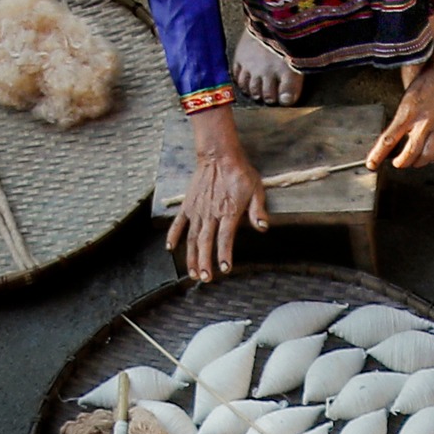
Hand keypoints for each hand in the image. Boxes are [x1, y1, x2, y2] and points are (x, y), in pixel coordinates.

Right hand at [173, 116, 265, 280]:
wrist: (219, 155)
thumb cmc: (240, 173)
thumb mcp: (256, 189)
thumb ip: (258, 210)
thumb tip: (262, 227)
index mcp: (228, 212)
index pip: (225, 238)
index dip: (224, 254)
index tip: (224, 269)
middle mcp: (211, 214)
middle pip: (205, 242)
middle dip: (204, 262)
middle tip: (205, 279)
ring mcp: (197, 211)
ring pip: (191, 238)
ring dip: (191, 257)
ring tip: (192, 273)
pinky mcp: (188, 206)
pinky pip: (178, 223)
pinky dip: (173, 236)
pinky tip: (170, 249)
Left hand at [365, 32, 433, 171]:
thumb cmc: (423, 87)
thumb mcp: (404, 102)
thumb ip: (399, 122)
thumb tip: (390, 141)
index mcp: (408, 114)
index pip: (389, 139)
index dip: (378, 154)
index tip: (372, 163)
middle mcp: (423, 123)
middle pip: (410, 153)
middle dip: (401, 162)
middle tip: (397, 162)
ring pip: (426, 156)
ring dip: (416, 162)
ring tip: (411, 160)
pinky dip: (433, 159)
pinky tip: (427, 156)